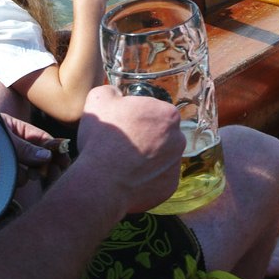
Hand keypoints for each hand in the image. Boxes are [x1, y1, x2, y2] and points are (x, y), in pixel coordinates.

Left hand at [0, 108, 58, 189]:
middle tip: (54, 172)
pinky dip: (18, 185)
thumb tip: (47, 155)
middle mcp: (12, 146)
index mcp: (14, 129)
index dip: (54, 147)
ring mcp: (4, 164)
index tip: (65, 158)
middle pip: (38, 157)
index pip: (40, 138)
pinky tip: (17, 183)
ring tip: (32, 175)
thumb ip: (21, 146)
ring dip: (32, 174)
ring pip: (28, 172)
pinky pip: (14, 184)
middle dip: (47, 164)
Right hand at [70, 85, 182, 214]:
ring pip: (161, 157)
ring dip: (147, 158)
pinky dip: (146, 178)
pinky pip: (158, 179)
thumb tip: (116, 94)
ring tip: (123, 164)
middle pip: (161, 134)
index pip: (154, 111)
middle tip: (121, 145)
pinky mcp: (170, 187)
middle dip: (145, 137)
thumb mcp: (98, 99)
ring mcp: (176, 166)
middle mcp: (179, 139)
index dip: (136, 117)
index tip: (122, 125)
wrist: (102, 183)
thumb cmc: (102, 138)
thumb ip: (112, 91)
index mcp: (168, 114)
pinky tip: (128, 179)